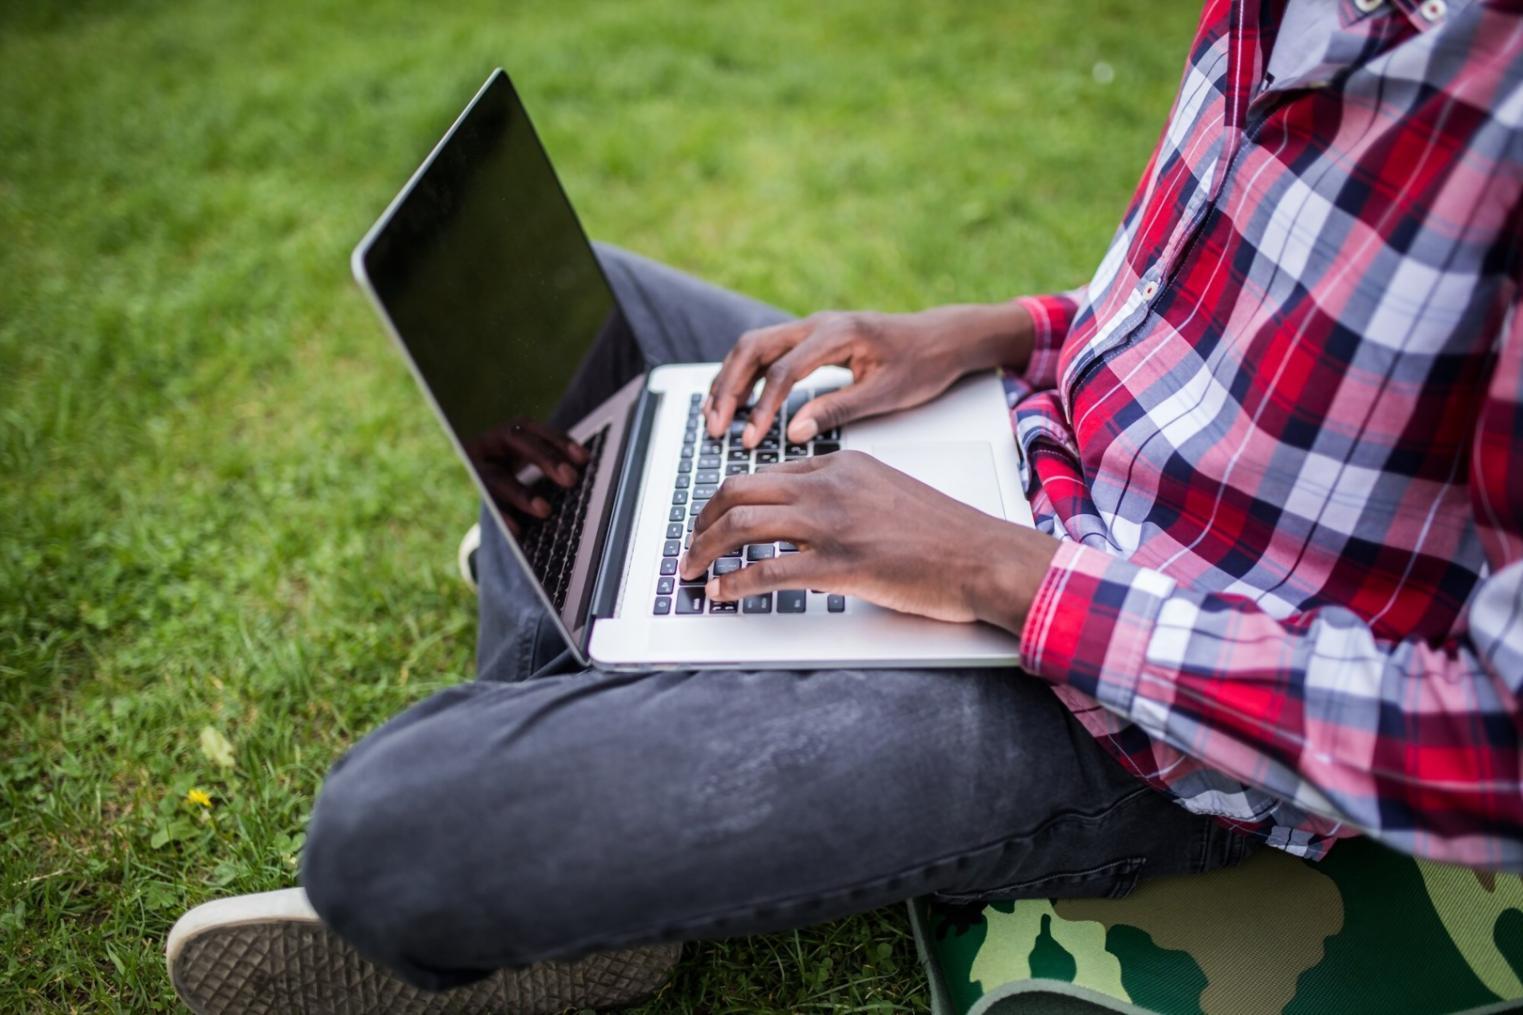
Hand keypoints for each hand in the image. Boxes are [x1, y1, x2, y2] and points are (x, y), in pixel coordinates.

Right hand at [465, 418, 588, 534]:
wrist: (465, 480)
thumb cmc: (506, 470)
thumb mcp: (523, 460)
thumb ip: (548, 462)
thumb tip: (584, 471)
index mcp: (508, 432)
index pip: (535, 430)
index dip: (559, 441)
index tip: (584, 458)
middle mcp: (489, 443)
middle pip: (518, 443)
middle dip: (546, 459)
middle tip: (570, 478)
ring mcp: (472, 466)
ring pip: (497, 477)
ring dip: (522, 493)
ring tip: (545, 510)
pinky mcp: (466, 491)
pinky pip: (484, 504)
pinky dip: (501, 515)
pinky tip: (516, 530)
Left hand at [679, 451, 1058, 630]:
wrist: (984, 556)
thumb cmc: (945, 534)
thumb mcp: (888, 493)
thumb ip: (846, 497)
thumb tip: (808, 522)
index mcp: (842, 464)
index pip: (768, 473)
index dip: (732, 499)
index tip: (716, 519)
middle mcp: (830, 486)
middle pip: (740, 490)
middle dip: (703, 519)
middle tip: (690, 545)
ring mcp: (832, 524)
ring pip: (742, 525)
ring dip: (705, 550)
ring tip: (692, 571)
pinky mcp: (839, 565)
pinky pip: (767, 570)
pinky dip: (733, 582)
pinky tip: (722, 592)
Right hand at [704, 302, 1033, 448]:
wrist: (942, 338)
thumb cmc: (921, 363)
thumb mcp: (885, 394)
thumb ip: (837, 410)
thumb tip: (793, 432)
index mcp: (837, 334)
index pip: (784, 371)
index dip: (763, 408)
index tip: (750, 439)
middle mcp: (817, 324)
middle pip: (754, 349)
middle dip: (728, 389)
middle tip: (715, 427)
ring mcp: (811, 328)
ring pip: (753, 347)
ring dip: (729, 381)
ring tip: (714, 418)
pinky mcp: (810, 339)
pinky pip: (765, 352)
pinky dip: (743, 376)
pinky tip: (734, 403)